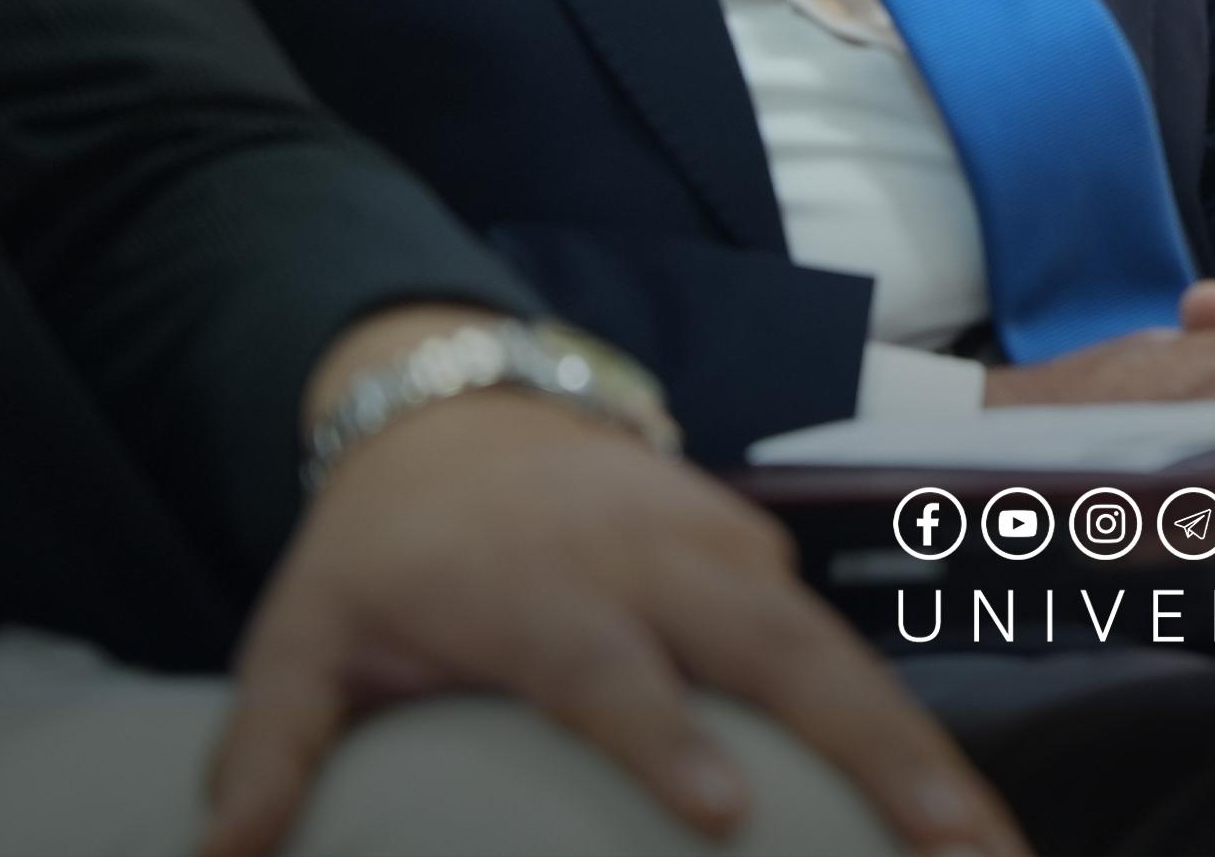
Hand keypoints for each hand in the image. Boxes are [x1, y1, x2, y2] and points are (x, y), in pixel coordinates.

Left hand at [203, 330, 1022, 856]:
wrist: (462, 404)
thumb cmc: (383, 550)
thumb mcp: (303, 633)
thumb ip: (271, 744)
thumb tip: (223, 856)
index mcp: (542, 589)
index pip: (610, 669)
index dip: (663, 737)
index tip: (725, 812)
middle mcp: (656, 563)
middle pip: (781, 656)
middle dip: (876, 752)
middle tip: (953, 848)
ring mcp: (725, 552)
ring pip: (841, 655)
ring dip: (926, 751)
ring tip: (991, 847)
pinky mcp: (760, 556)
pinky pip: (842, 647)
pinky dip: (906, 727)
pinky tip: (959, 812)